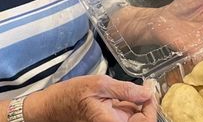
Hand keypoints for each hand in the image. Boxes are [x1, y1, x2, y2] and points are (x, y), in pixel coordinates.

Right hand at [22, 75, 155, 121]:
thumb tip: (147, 92)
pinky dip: (129, 105)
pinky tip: (127, 93)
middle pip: (140, 121)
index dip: (151, 107)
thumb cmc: (71, 95)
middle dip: (145, 104)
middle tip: (146, 86)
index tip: (149, 90)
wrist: (50, 108)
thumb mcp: (98, 85)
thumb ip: (124, 89)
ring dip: (138, 104)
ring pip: (133, 118)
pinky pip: (124, 116)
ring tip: (138, 87)